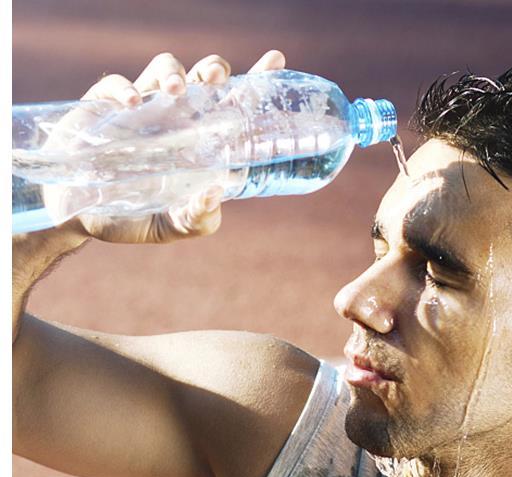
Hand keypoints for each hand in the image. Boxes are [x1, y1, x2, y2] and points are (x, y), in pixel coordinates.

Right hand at [51, 50, 286, 244]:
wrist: (81, 217)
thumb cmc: (135, 216)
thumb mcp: (174, 226)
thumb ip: (199, 218)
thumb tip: (215, 193)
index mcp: (201, 142)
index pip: (235, 105)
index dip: (257, 81)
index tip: (276, 61)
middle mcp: (177, 119)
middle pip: (205, 77)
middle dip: (215, 69)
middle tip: (217, 78)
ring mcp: (143, 110)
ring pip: (167, 68)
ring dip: (176, 71)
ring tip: (177, 89)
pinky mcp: (104, 108)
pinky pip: (117, 84)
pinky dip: (126, 88)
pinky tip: (132, 104)